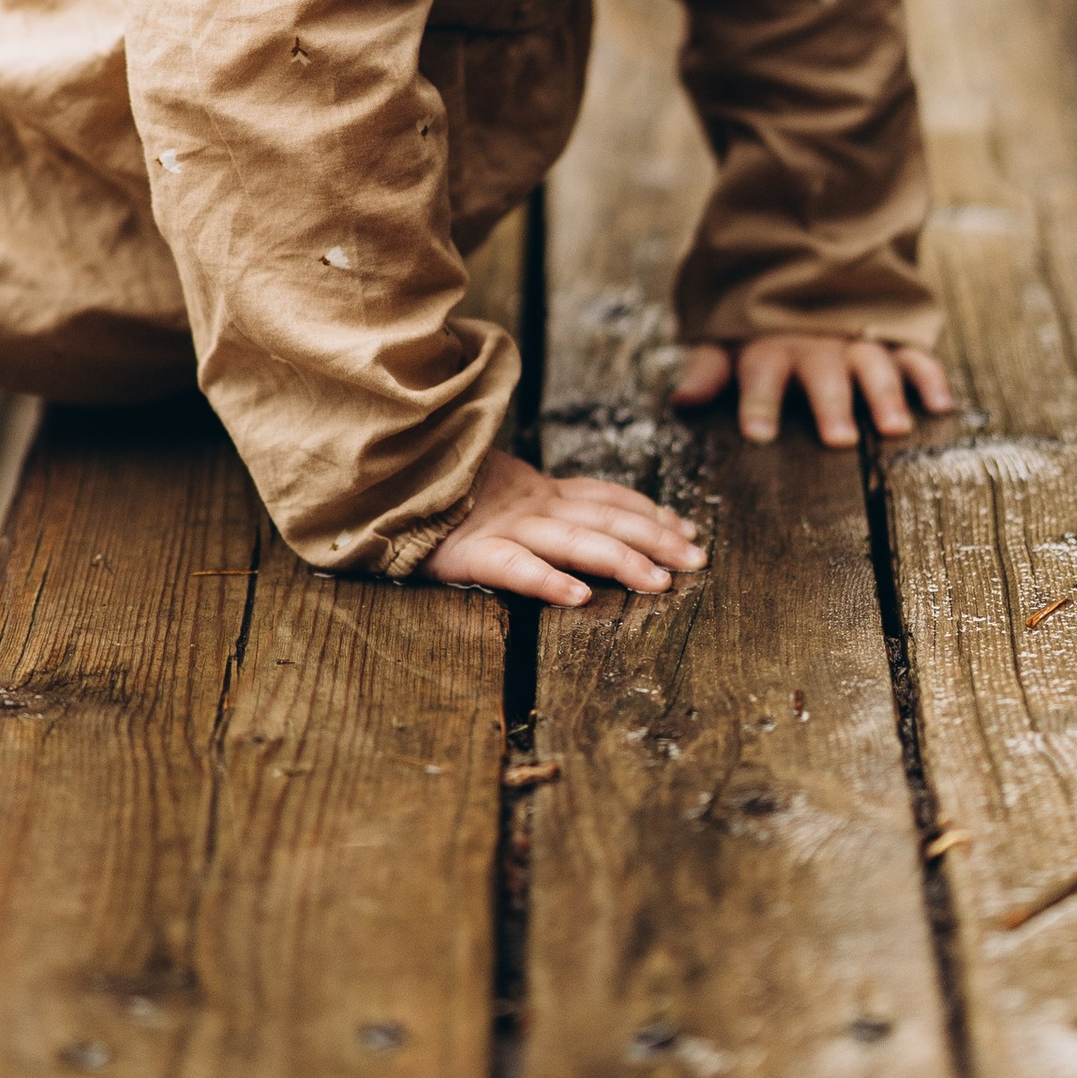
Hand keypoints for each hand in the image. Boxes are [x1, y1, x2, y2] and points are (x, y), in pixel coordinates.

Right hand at [424, 448, 705, 606]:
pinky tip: (577, 597)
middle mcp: (528, 505)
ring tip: (658, 582)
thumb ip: (525, 497)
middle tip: (698, 559)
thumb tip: (567, 521)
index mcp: (533, 490)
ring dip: (621, 560)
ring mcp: (502, 526)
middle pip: (605, 519)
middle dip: (655, 538)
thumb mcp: (487, 484)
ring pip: (574, 541)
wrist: (378, 481)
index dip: (647, 510)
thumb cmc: (431, 491)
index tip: (686, 528)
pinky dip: (546, 580)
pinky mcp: (468, 551)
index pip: (604, 497)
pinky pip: (513, 567)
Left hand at [674, 336, 954, 446]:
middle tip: (838, 439)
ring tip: (894, 427)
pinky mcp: (892, 341)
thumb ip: (709, 369)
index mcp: (770, 347)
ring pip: (872, 364)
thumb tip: (683, 401)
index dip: (758, 402)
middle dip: (830, 403)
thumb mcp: (725, 339)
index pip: (760, 373)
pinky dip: (928, 377)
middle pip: (822, 373)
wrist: (805, 261)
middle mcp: (815, 344)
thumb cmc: (760, 323)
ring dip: (884, 393)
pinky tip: (940, 404)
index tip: (758, 433)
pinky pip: (914, 356)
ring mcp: (857, 341)